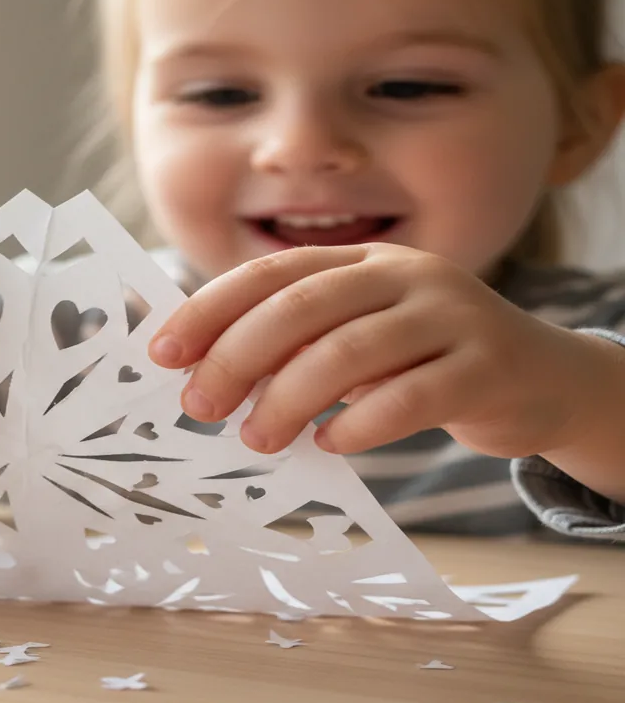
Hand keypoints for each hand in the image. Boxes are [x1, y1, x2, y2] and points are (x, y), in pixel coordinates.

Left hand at [147, 244, 595, 458]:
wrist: (539, 378)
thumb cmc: (422, 363)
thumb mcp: (356, 339)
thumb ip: (295, 345)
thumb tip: (200, 373)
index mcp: (362, 260)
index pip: (269, 273)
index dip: (209, 310)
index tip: (163, 353)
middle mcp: (405, 274)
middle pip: (301, 307)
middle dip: (236, 357)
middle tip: (199, 406)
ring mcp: (450, 315)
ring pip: (349, 351)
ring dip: (288, 398)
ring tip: (257, 438)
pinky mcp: (486, 366)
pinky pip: (410, 397)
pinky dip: (359, 424)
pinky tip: (332, 443)